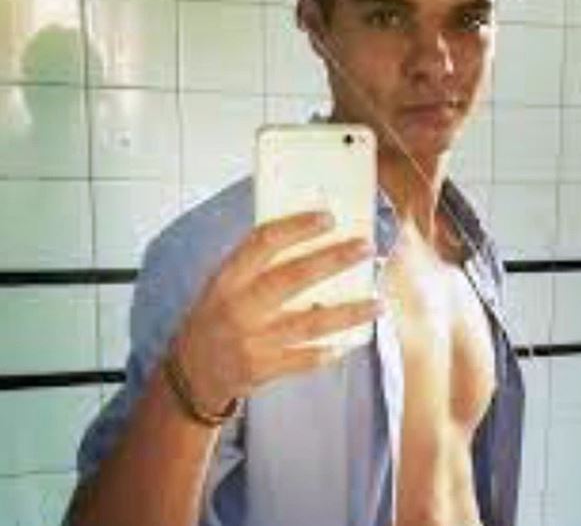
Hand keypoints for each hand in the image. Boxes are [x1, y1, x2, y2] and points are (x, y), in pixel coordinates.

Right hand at [171, 211, 380, 412]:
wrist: (191, 373)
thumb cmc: (216, 318)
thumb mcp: (223, 284)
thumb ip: (256, 265)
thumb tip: (308, 237)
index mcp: (227, 279)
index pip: (262, 243)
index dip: (296, 227)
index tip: (328, 217)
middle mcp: (238, 307)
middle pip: (292, 278)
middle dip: (333, 261)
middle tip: (365, 248)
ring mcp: (251, 341)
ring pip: (309, 323)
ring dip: (349, 313)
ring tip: (379, 302)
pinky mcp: (263, 369)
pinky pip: (305, 358)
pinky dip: (331, 350)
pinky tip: (354, 340)